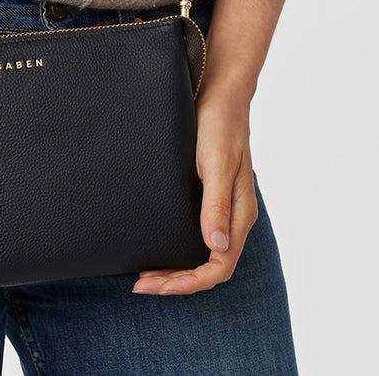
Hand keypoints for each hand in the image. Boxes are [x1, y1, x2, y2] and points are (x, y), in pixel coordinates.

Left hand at [132, 89, 257, 294]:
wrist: (218, 93)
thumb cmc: (220, 125)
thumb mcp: (216, 163)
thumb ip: (216, 204)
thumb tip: (215, 246)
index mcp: (239, 214)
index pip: (219, 267)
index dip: (188, 283)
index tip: (156, 285)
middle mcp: (230, 216)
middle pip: (207, 266)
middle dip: (175, 281)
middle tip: (140, 284)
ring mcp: (218, 206)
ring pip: (200, 253)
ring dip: (174, 268)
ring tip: (144, 273)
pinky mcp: (205, 194)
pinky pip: (193, 232)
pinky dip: (174, 245)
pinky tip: (154, 243)